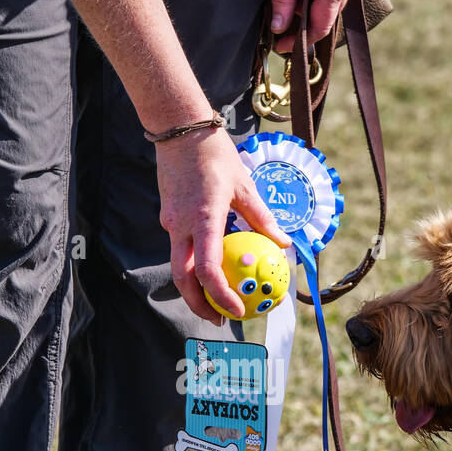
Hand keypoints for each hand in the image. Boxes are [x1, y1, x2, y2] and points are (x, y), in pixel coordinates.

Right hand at [156, 126, 290, 323]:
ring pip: (177, 268)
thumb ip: (263, 218)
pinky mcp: (167, 218)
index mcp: (203, 218)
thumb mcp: (245, 185)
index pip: (207, 269)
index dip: (220, 295)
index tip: (236, 310)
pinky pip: (179, 249)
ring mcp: (170, 223)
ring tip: (214, 302)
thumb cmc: (215, 155)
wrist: (179, 131)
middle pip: (183, 279)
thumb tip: (283, 243)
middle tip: (220, 319)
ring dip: (194, 290)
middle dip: (200, 304)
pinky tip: (210, 269)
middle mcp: (181, 226)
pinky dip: (192, 267)